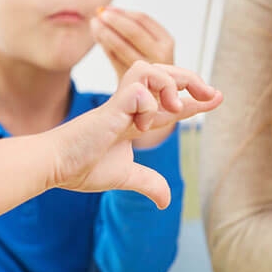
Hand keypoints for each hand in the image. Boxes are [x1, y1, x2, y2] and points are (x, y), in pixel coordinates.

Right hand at [50, 61, 221, 205]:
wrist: (54, 166)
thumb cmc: (81, 167)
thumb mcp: (125, 176)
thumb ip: (147, 182)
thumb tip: (165, 201)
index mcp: (134, 118)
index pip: (169, 101)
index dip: (194, 100)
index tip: (217, 97)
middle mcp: (130, 105)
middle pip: (165, 74)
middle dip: (191, 81)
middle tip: (211, 95)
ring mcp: (120, 103)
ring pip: (152, 69)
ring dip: (170, 84)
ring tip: (173, 108)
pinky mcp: (111, 106)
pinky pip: (139, 90)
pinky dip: (148, 103)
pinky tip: (141, 124)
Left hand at [91, 7, 174, 82]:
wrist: (154, 94)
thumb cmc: (150, 64)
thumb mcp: (151, 44)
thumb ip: (132, 28)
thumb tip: (106, 10)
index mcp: (166, 41)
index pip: (143, 19)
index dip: (123, 12)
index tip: (108, 8)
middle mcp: (160, 54)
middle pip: (133, 31)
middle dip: (114, 20)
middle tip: (99, 14)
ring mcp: (147, 68)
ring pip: (121, 45)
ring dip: (105, 32)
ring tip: (94, 23)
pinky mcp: (133, 78)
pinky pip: (114, 58)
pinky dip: (104, 45)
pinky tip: (97, 36)